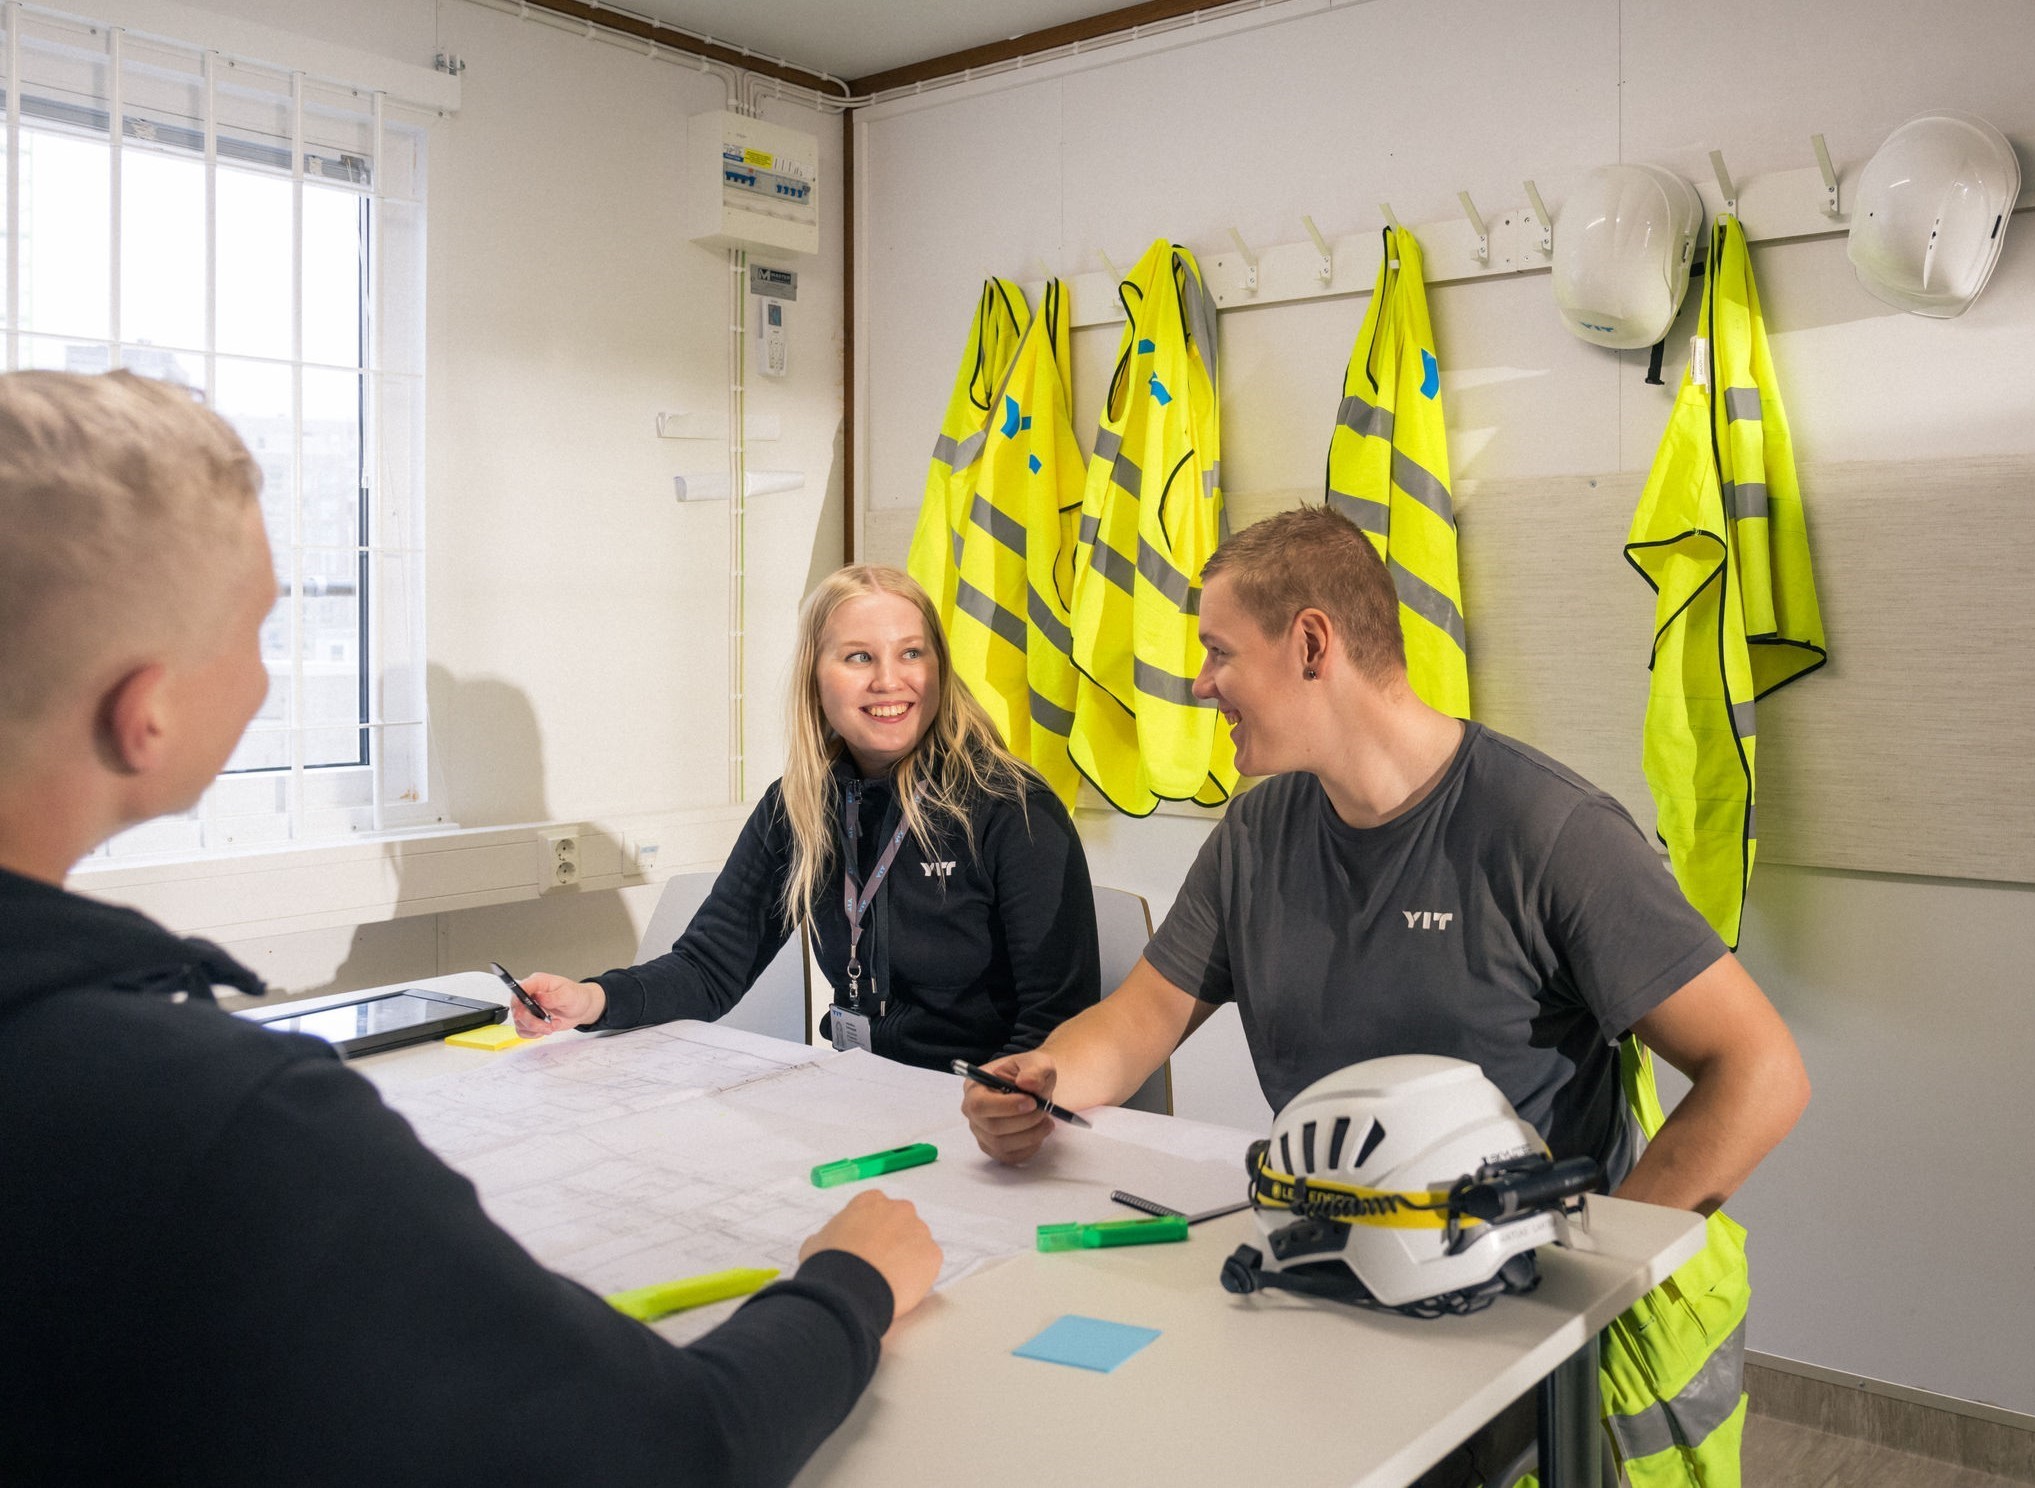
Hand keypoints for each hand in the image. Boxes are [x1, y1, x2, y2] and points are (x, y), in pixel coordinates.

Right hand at [507, 973, 604, 1035]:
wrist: (582, 1008)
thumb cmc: (577, 996)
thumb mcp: (569, 994)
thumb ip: (553, 997)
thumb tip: (538, 997)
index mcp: (537, 983)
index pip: (520, 989)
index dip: (518, 1001)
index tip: (524, 1013)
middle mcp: (530, 995)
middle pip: (517, 1009)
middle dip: (532, 1021)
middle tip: (547, 1026)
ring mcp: (529, 1008)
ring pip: (519, 1022)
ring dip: (536, 1029)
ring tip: (552, 1026)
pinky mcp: (531, 1020)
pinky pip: (523, 1030)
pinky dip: (534, 1033)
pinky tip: (547, 1028)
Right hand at [800, 1190, 940, 1321]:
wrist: (849, 1288)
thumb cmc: (829, 1262)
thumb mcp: (817, 1241)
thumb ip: (830, 1235)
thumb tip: (830, 1243)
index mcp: (871, 1201)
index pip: (876, 1209)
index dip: (871, 1230)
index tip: (865, 1246)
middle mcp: (899, 1209)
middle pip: (901, 1222)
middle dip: (893, 1240)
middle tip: (878, 1265)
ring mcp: (919, 1230)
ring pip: (917, 1243)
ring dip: (907, 1257)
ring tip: (888, 1281)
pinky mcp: (933, 1254)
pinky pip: (928, 1264)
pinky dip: (919, 1275)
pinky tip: (900, 1288)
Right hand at [963, 1051, 1057, 1165]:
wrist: (1035, 1089)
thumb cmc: (1029, 1073)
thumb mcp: (1036, 1062)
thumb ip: (1034, 1070)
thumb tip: (1027, 1083)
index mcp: (974, 1087)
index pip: (979, 1104)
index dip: (1006, 1106)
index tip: (1032, 1102)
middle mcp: (972, 1113)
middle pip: (992, 1128)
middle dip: (1024, 1121)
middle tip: (1044, 1109)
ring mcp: (982, 1133)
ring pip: (1002, 1145)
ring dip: (1030, 1134)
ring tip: (1047, 1120)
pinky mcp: (995, 1149)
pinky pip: (1010, 1157)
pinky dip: (1030, 1147)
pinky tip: (1039, 1130)